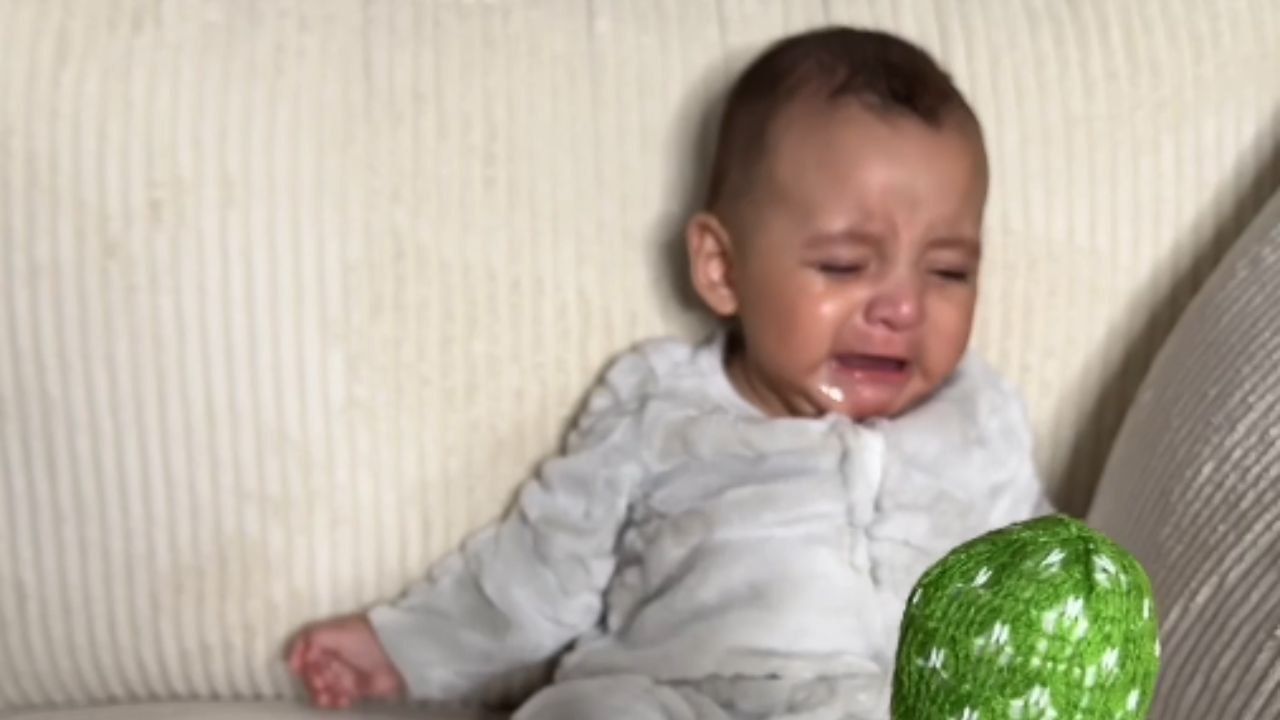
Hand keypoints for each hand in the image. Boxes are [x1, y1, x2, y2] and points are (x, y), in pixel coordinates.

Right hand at [287, 613, 404, 708]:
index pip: (304, 649)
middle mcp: (334, 655)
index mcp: (328, 638)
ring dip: (321, 695)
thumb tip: (292, 659)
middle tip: (321, 684)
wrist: (398, 655)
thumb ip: (312, 639)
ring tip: (329, 699)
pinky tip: (343, 702)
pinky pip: (337, 698)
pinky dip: (335, 702)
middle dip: (311, 680)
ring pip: (322, 688)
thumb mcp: (337, 632)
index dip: (298, 658)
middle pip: (311, 671)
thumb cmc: (366, 639)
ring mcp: (344, 672)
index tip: (297, 669)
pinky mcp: (355, 688)